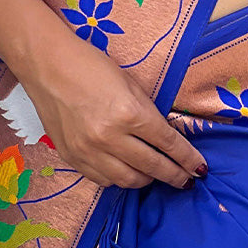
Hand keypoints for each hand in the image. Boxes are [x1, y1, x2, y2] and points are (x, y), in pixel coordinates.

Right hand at [18, 24, 207, 190]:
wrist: (48, 67)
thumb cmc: (92, 66)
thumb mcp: (130, 84)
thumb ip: (147, 112)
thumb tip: (165, 137)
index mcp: (129, 113)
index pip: (167, 144)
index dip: (187, 158)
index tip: (199, 168)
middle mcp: (110, 138)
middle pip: (152, 167)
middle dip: (174, 175)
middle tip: (187, 180)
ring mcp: (89, 152)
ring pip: (127, 181)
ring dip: (148, 180)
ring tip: (158, 175)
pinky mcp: (73, 159)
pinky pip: (104, 180)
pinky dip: (120, 179)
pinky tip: (128, 172)